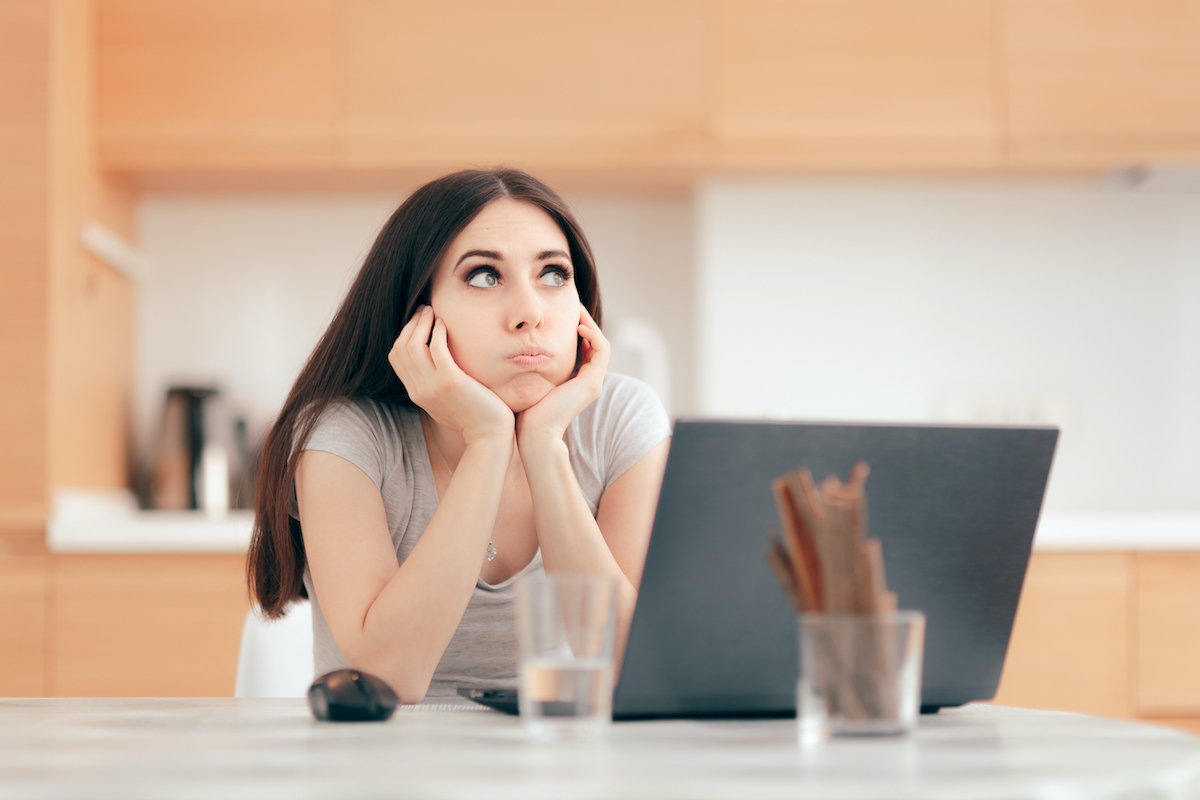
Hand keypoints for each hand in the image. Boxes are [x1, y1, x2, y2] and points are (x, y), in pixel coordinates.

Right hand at [389, 306, 513, 445]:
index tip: (418, 323)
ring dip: (422, 323)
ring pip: (413, 345)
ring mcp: (432, 385)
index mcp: (416, 393)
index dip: (404, 335)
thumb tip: (435, 362)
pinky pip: (435, 348)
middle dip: (411, 324)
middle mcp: (419, 389)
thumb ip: (435, 384)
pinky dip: (437, 331)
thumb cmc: (475, 416)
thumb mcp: (446, 401)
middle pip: (401, 348)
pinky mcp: (450, 381)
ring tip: (432, 311)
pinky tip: (445, 324)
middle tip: (424, 310)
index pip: (396, 357)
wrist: (489, 435)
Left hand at [516, 304, 609, 448]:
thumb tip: (514, 349)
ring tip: (576, 310)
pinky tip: (578, 326)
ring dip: (591, 324)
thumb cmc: (524, 413)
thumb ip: (530, 367)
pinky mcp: (592, 382)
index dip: (577, 330)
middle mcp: (589, 382)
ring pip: (601, 344)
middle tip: (572, 305)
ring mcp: (593, 383)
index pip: (584, 349)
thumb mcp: (529, 382)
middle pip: (595, 344)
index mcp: (576, 383)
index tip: (563, 313)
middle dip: (585, 323)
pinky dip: (593, 335)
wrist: (533, 435)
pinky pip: (601, 350)